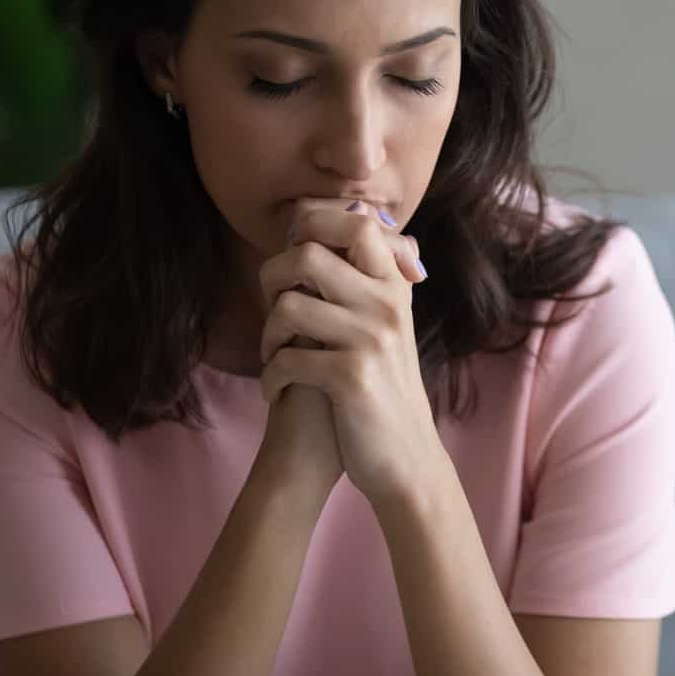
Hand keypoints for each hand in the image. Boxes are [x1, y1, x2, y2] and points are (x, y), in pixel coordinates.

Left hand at [257, 200, 444, 511]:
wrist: (407, 458)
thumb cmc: (383, 388)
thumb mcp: (387, 326)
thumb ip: (368, 278)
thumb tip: (345, 217)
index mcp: (395, 286)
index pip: (356, 222)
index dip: (313, 225)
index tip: (294, 254)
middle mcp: (388, 305)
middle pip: (307, 254)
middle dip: (272, 279)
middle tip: (274, 308)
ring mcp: (372, 339)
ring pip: (288, 306)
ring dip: (268, 334)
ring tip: (275, 355)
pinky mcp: (352, 377)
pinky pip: (287, 357)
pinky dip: (271, 376)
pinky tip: (277, 389)